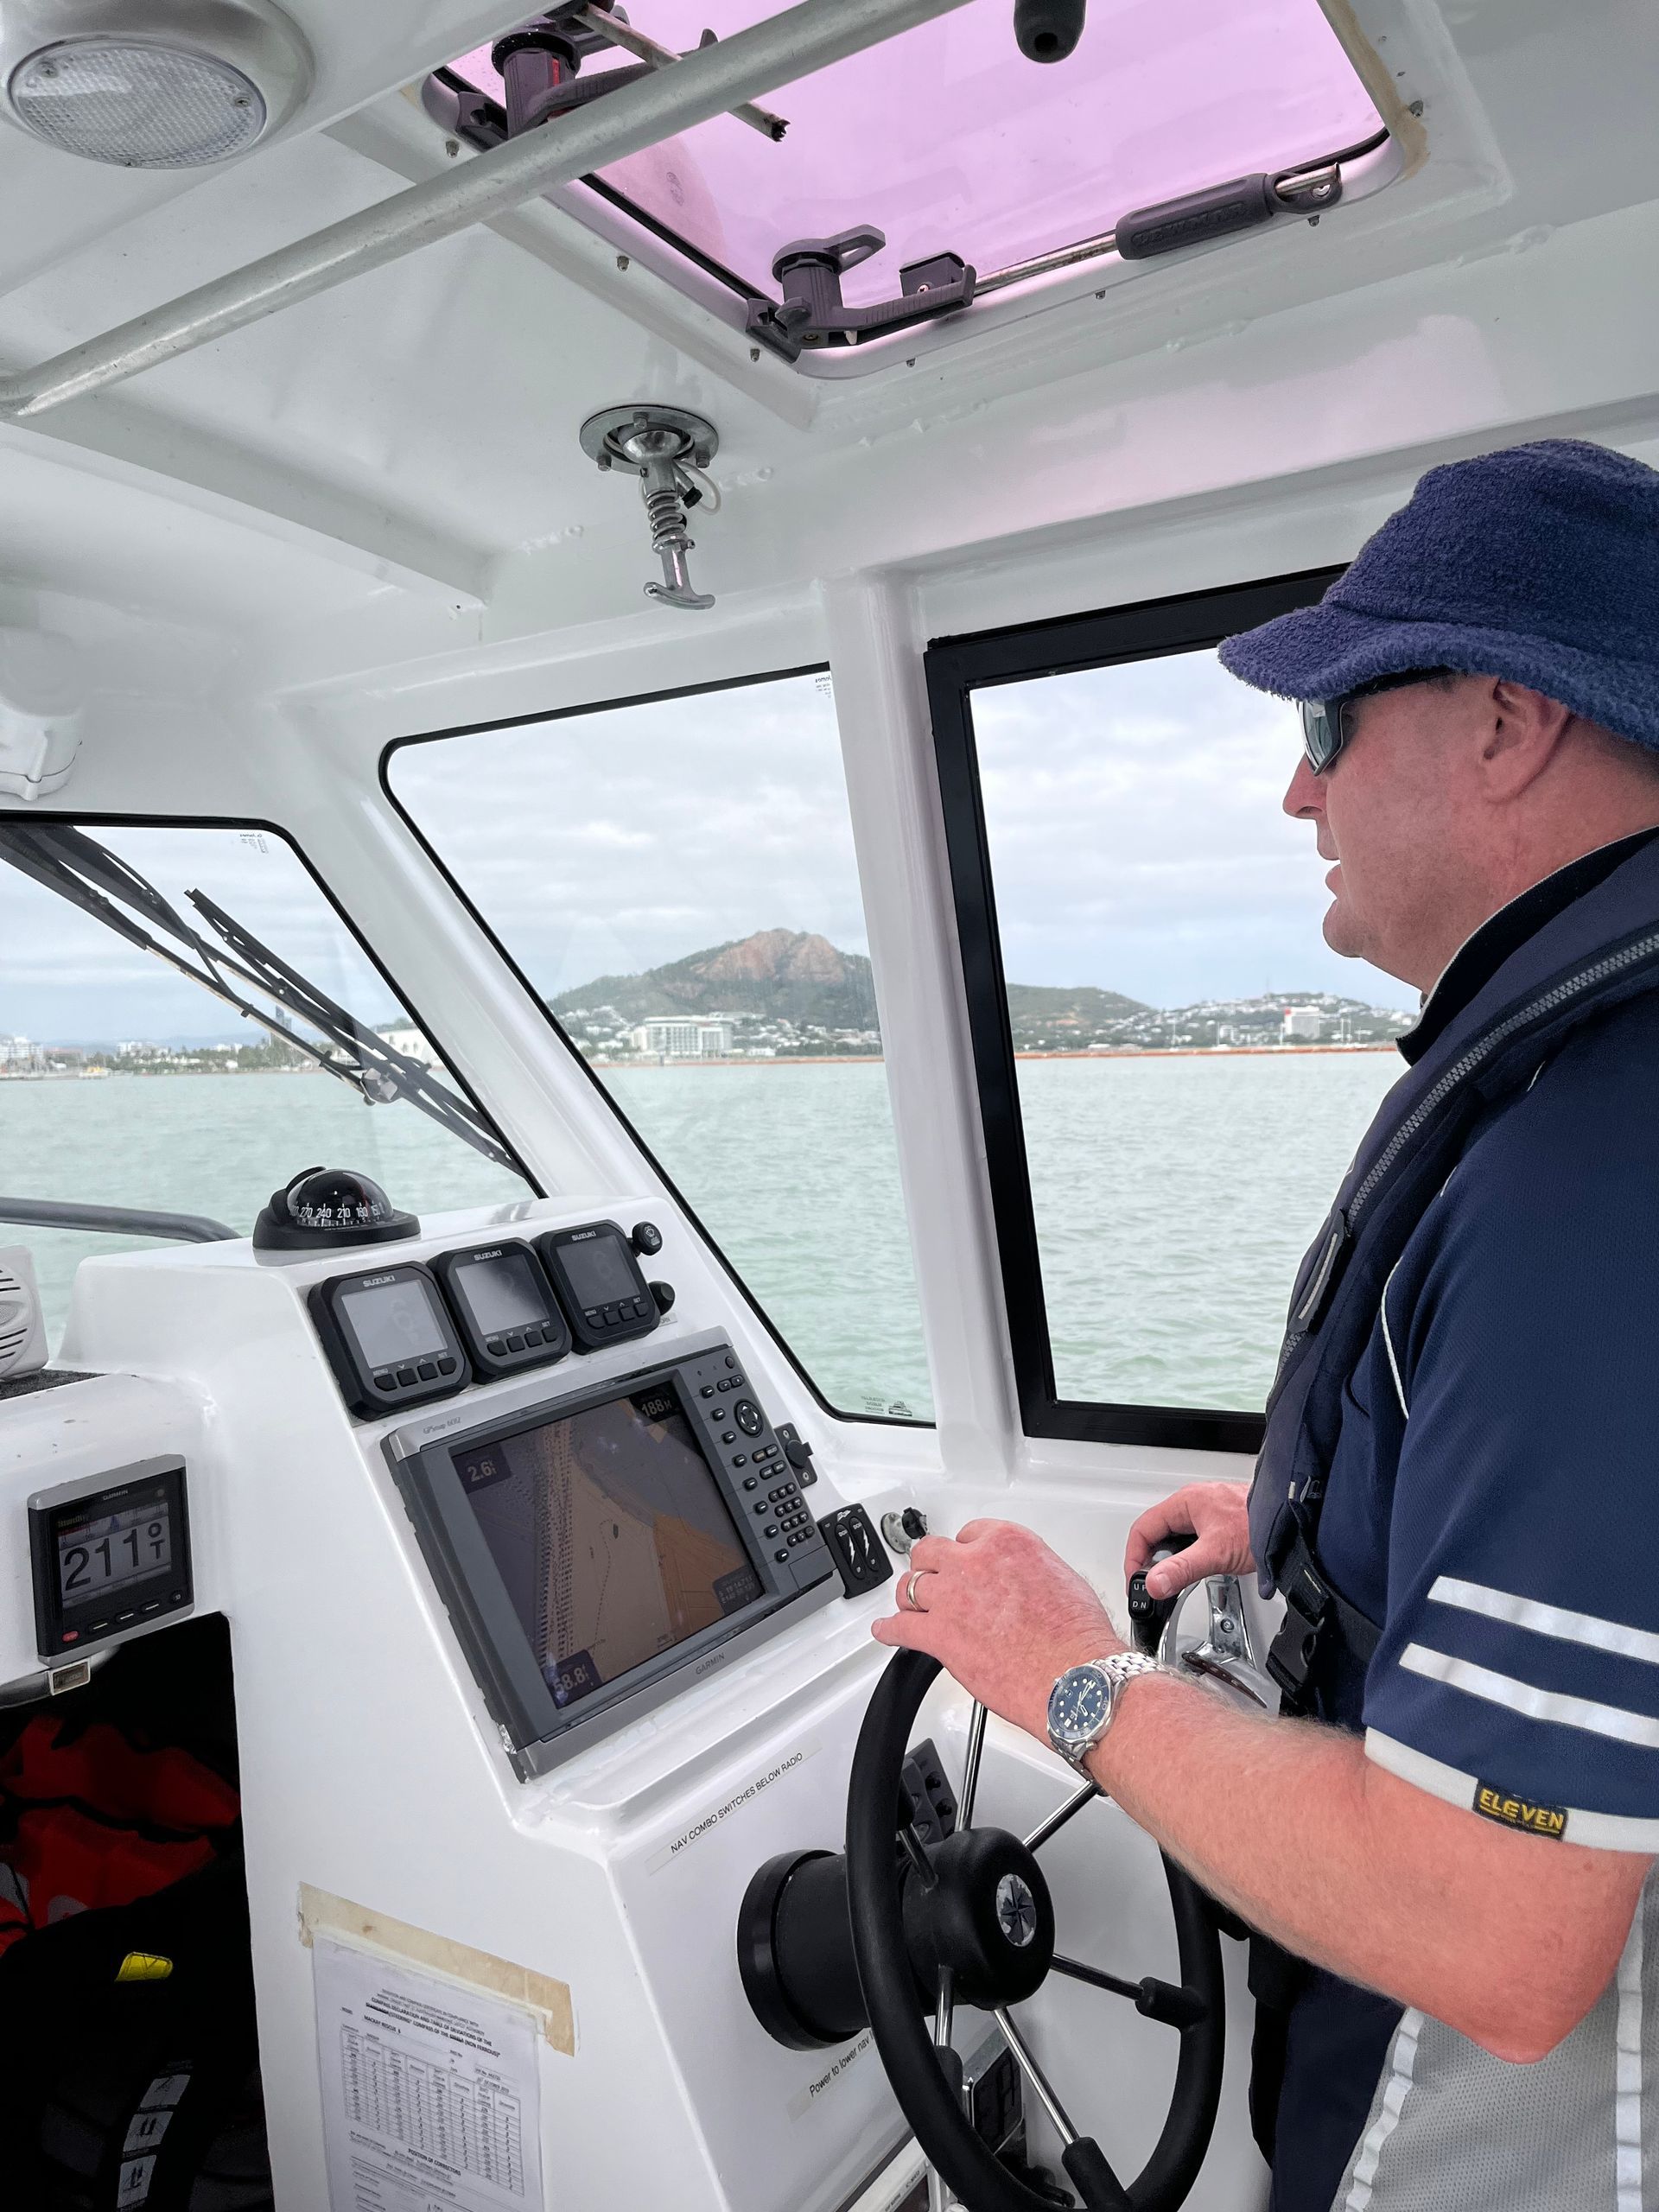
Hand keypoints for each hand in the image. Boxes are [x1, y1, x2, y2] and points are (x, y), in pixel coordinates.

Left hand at [872, 1519, 1121, 1741]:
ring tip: (909, 1604)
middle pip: (931, 1553)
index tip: (963, 1561)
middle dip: (931, 1567)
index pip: (969, 1533)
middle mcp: (974, 1563)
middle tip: (934, 1579)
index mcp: (1007, 1542)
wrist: (1075, 1677)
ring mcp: (952, 1598)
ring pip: (911, 1586)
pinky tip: (885, 1631)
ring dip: (910, 1597)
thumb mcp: (1062, 1578)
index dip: (964, 1551)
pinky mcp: (939, 1635)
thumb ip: (1029, 1571)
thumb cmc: (1076, 1637)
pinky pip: (900, 1629)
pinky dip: (889, 1630)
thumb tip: (1023, 1583)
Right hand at [1124, 1482, 1253, 1601]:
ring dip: (1170, 1558)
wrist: (1294, 1524)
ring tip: (1171, 1579)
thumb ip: (1181, 1570)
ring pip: (1176, 1536)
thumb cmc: (1261, 1525)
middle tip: (1151, 1583)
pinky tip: (1196, 1568)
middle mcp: (1194, 1503)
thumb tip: (1153, 1583)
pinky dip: (1188, 1556)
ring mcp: (1208, 1511)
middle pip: (1157, 1532)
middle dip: (1150, 1559)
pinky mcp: (1221, 1522)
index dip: (1134, 1557)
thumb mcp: (1214, 1553)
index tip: (1135, 1580)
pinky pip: (1193, 1539)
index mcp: (1185, 1502)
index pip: (1144, 1529)